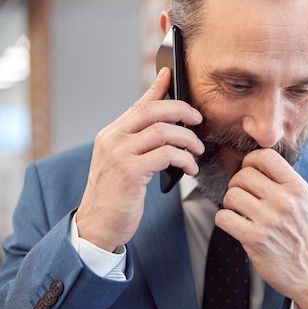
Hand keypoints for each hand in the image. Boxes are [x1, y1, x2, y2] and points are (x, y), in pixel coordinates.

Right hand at [75, 68, 204, 251]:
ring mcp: (119, 154)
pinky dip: (184, 159)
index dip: (157, 87)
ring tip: (197, 151)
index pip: (138, 104)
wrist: (97, 225)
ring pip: (162, 131)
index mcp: (111, 135)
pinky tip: (190, 168)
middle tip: (198, 119)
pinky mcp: (130, 172)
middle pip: (152, 111)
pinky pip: (166, 154)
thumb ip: (139, 145)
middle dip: (181, 110)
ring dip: (187, 139)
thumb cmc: (116, 197)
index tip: (170, 74)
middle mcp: (112, 139)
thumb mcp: (124, 164)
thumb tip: (167, 131)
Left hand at [215, 149, 307, 308]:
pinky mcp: (255, 239)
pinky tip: (236, 225)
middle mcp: (284, 201)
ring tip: (240, 213)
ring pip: (231, 195)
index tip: (250, 171)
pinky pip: (224, 217)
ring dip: (231, 204)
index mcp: (298, 188)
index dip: (251, 161)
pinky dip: (225, 220)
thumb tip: (268, 169)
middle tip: (243, 197)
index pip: (265, 157)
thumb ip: (292, 185)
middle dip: (238, 184)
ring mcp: (269, 220)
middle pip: (243, 175)